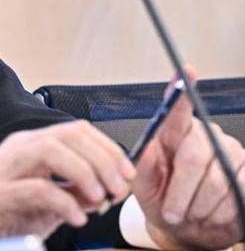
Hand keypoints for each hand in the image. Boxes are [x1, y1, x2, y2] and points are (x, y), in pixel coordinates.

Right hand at [0, 121, 134, 237]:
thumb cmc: (10, 214)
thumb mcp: (51, 201)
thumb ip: (79, 191)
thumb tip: (113, 188)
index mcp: (33, 145)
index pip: (78, 130)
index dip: (108, 147)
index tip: (129, 171)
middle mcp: (18, 149)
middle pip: (69, 136)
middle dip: (103, 160)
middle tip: (121, 187)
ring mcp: (5, 169)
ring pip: (51, 151)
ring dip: (85, 173)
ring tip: (101, 198)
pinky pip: (37, 189)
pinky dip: (65, 202)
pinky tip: (77, 218)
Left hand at [134, 73, 244, 250]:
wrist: (194, 229)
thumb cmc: (168, 203)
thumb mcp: (145, 189)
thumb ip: (140, 170)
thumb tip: (140, 151)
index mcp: (176, 136)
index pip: (178, 112)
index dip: (182, 92)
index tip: (186, 72)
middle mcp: (208, 135)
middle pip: (195, 157)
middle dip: (180, 195)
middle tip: (173, 213)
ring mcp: (233, 149)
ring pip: (216, 182)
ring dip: (198, 209)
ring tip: (193, 213)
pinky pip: (236, 192)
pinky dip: (219, 213)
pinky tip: (213, 212)